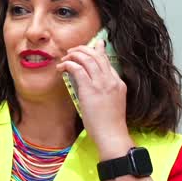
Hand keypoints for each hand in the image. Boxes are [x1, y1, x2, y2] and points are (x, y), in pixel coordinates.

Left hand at [57, 41, 131, 155]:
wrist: (112, 134)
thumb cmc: (110, 125)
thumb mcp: (113, 103)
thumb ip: (106, 92)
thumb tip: (93, 88)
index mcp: (118, 83)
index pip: (107, 61)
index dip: (97, 51)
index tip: (92, 46)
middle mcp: (111, 80)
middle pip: (97, 56)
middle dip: (84, 49)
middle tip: (73, 51)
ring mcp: (102, 83)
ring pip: (87, 58)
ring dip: (75, 55)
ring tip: (66, 57)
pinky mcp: (90, 89)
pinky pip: (78, 68)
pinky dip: (69, 64)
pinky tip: (63, 67)